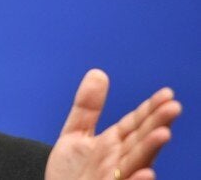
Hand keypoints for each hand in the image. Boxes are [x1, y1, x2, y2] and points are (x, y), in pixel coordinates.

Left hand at [45, 69, 181, 179]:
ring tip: (163, 133)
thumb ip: (87, 107)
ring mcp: (115, 178)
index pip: (135, 123)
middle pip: (140, 140)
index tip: (167, 93)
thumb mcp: (75, 134)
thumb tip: (98, 73)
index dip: (149, 109)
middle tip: (173, 106)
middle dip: (156, 124)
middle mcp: (119, 160)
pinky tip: (146, 173)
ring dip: (150, 149)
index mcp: (113, 143)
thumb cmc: (70, 173)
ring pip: (136, 163)